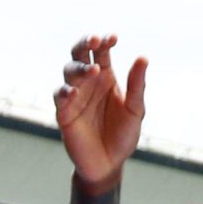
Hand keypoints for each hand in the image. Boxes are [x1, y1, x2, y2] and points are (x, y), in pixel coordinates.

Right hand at [55, 34, 146, 193]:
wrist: (109, 164)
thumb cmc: (123, 136)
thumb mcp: (135, 110)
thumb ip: (137, 85)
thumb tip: (143, 57)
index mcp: (106, 77)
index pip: (102, 52)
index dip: (105, 41)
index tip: (113, 38)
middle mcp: (88, 82)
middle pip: (80, 54)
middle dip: (84, 44)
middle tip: (93, 40)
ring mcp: (74, 96)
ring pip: (69, 71)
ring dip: (80, 68)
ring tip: (93, 71)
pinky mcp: (64, 112)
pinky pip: (59, 96)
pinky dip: (65, 92)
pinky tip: (74, 92)